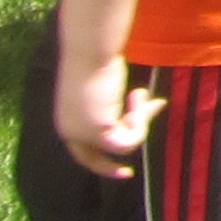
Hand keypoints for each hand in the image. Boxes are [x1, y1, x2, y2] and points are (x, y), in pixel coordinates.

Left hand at [54, 53, 166, 180]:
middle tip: (128, 172)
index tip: (124, 170)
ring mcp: (83, 134)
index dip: (99, 163)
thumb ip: (117, 104)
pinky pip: (129, 141)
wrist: (91, 49)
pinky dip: (140, 121)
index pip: (81, 152)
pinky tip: (137, 95)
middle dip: (114, 162)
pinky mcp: (98, 131)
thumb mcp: (106, 88)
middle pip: (95, 158)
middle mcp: (70, 131)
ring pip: (121, 146)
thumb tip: (154, 105)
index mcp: (66, 121)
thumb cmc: (96, 58)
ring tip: (139, 93)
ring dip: (138, 120)